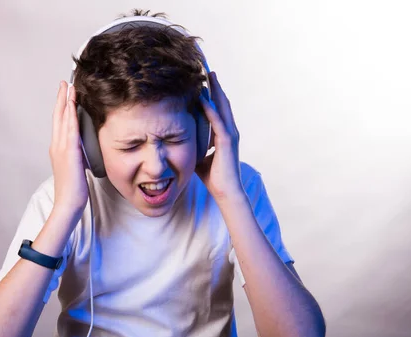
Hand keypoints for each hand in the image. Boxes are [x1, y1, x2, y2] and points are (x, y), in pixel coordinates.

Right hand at [49, 81, 88, 216]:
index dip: (62, 106)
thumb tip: (83, 149)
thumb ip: (77, 155)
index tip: (65, 93)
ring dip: (66, 101)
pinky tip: (73, 105)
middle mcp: (57, 146)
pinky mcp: (69, 153)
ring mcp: (61, 148)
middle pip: (58, 116)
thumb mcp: (76, 167)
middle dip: (62, 98)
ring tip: (69, 86)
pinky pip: (70, 130)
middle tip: (65, 82)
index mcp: (58, 149)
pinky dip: (71, 116)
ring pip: (63, 119)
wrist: (68, 203)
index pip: (60, 123)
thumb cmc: (73, 189)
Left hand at [195, 72, 243, 200]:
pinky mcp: (227, 142)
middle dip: (215, 86)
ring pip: (222, 108)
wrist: (225, 192)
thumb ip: (194, 145)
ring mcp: (230, 135)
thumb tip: (180, 141)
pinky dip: (211, 109)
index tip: (204, 81)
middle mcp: (230, 131)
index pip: (218, 109)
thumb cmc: (213, 177)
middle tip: (208, 70)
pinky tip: (204, 99)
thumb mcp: (199, 156)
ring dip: (215, 91)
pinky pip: (218, 122)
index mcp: (224, 134)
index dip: (212, 94)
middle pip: (222, 103)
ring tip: (208, 76)